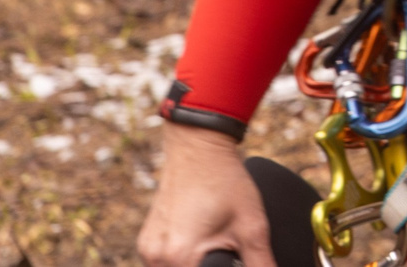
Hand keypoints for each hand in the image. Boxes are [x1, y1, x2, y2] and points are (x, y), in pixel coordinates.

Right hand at [137, 124, 272, 266]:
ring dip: (194, 265)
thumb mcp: (251, 225)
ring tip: (214, 244)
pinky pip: (164, 263)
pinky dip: (182, 260)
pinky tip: (200, 243)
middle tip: (225, 248)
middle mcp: (156, 258)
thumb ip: (260, 261)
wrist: (198, 150)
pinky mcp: (146, 242)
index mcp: (180, 257)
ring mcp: (147, 250)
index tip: (232, 260)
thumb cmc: (225, 183)